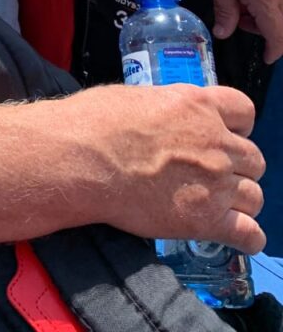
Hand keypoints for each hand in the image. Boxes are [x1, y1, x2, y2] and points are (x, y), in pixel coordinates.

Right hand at [64, 84, 265, 253]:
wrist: (82, 157)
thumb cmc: (95, 122)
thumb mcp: (137, 98)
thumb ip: (166, 110)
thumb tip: (165, 121)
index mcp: (197, 104)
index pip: (245, 111)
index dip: (237, 127)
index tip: (224, 136)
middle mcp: (215, 142)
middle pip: (254, 159)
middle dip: (237, 168)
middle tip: (211, 175)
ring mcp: (215, 181)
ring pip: (254, 197)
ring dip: (238, 202)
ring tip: (215, 205)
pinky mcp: (206, 219)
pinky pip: (250, 235)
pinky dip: (246, 238)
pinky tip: (232, 235)